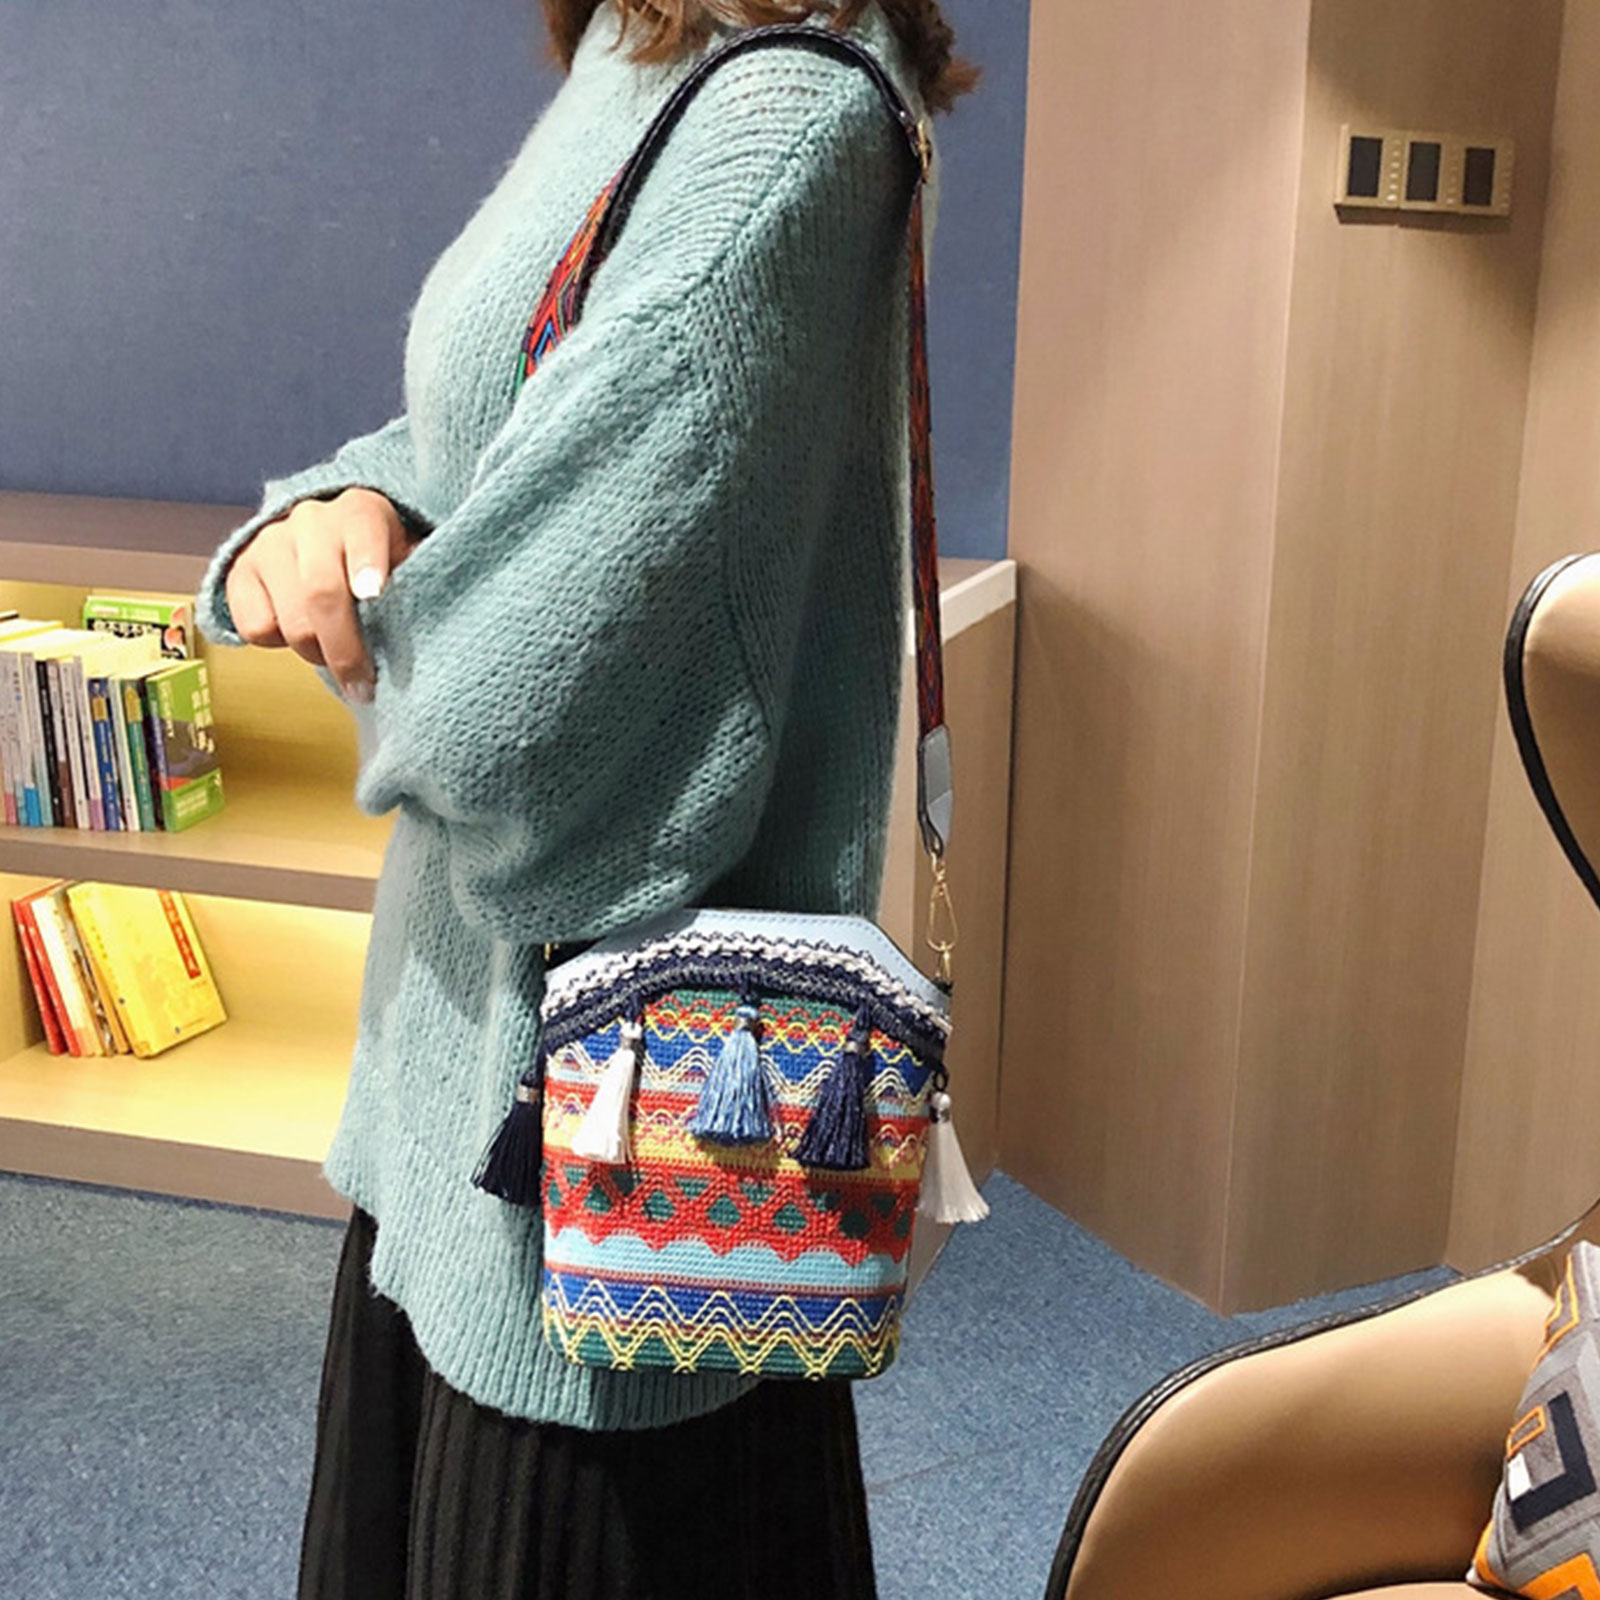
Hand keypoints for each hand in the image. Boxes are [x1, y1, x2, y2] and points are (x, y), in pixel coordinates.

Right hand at [224, 488, 420, 700]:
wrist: (319, 535)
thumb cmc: (379, 559)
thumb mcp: (407, 558)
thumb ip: (420, 581)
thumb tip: (437, 622)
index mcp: (360, 512)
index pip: (363, 531)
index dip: (367, 563)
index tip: (374, 594)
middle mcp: (311, 521)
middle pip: (322, 592)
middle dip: (345, 649)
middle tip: (363, 685)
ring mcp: (269, 543)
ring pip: (289, 618)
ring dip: (316, 654)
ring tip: (335, 659)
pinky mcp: (238, 571)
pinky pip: (255, 627)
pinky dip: (278, 644)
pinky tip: (299, 632)